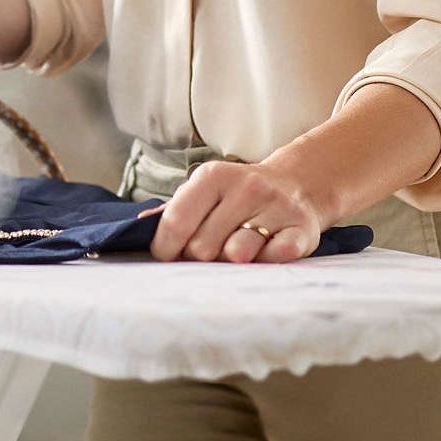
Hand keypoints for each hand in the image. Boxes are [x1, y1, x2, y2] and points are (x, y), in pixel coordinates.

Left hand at [149, 154, 327, 263]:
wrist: (297, 185)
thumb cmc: (238, 196)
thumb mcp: (205, 191)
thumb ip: (173, 210)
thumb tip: (139, 225)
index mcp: (213, 177)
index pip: (175, 223)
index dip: (165, 249)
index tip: (169, 257)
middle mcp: (245, 188)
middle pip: (202, 247)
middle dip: (199, 259)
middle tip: (208, 255)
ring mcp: (275, 208)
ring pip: (237, 254)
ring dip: (231, 264)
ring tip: (234, 255)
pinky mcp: (300, 230)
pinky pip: (275, 258)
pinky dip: (264, 264)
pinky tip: (263, 256)